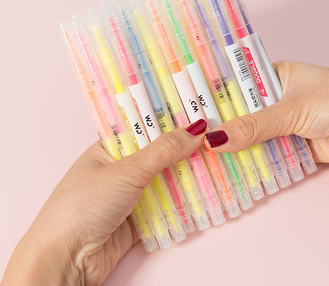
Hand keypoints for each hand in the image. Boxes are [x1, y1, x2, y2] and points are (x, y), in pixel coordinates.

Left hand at [1, 119, 207, 285]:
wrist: (64, 261)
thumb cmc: (83, 206)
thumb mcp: (126, 171)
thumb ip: (163, 151)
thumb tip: (196, 130)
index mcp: (109, 149)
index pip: (145, 129)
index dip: (170, 122)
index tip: (197, 114)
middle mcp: (120, 170)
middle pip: (159, 156)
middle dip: (183, 151)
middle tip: (213, 140)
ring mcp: (129, 195)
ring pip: (164, 181)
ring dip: (185, 177)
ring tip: (215, 164)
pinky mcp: (138, 219)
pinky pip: (165, 206)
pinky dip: (182, 202)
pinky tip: (203, 193)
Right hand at [205, 61, 328, 170]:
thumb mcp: (292, 110)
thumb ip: (253, 126)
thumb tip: (216, 139)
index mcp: (275, 76)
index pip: (237, 84)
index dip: (214, 97)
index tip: (190, 110)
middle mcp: (277, 98)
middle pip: (242, 113)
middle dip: (222, 126)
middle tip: (193, 138)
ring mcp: (284, 122)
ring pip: (252, 135)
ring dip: (237, 146)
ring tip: (206, 156)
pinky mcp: (292, 144)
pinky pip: (266, 152)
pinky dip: (253, 160)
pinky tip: (233, 168)